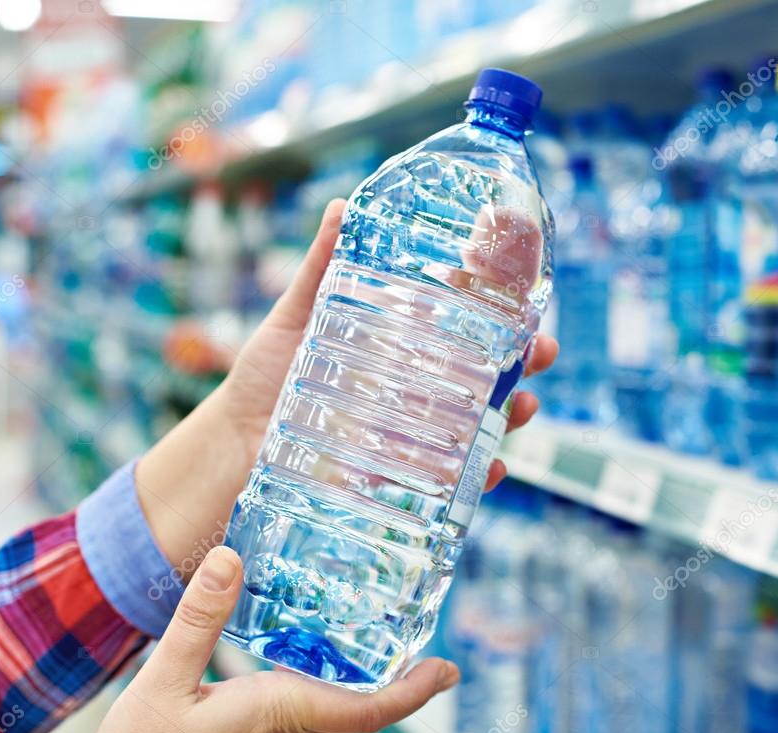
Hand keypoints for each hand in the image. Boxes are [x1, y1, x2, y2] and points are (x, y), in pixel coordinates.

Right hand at [87, 547, 457, 732]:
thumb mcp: (162, 681)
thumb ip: (198, 621)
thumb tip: (231, 558)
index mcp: (278, 715)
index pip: (366, 710)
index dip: (413, 691)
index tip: (449, 670)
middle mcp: (286, 732)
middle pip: (360, 705)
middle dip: (398, 677)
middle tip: (425, 643)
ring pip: (333, 706)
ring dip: (361, 676)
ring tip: (372, 630)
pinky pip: (305, 707)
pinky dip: (323, 678)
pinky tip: (306, 651)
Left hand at [136, 200, 557, 575]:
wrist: (235, 443)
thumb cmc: (265, 376)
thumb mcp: (295, 316)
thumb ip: (320, 267)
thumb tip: (342, 206)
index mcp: (398, 347)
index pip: (462, 327)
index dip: (501, 314)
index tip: (528, 298)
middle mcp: (414, 390)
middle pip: (486, 375)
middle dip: (524, 364)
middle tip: (541, 353)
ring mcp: (411, 434)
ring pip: (479, 425)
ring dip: (511, 416)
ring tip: (522, 407)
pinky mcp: (399, 477)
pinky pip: (450, 481)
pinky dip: (476, 476)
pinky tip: (490, 468)